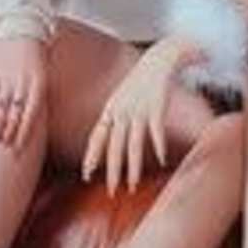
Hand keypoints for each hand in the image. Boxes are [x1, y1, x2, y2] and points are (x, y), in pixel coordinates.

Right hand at [0, 28, 45, 149]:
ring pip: (0, 108)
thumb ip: (35, 92)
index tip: (18, 147)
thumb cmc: (33, 49)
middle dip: (10, 133)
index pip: (30, 116)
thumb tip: (31, 114)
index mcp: (38, 83)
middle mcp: (22, 83)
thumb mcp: (41, 70)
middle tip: (5, 147)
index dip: (23, 134)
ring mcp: (5, 77)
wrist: (20, 21)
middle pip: (15, 115)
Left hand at [81, 40, 189, 191]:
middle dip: (112, 170)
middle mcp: (123, 110)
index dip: (92, 155)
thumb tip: (112, 133)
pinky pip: (156, 129)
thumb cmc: (143, 79)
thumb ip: (118, 115)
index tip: (86, 174)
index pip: (98, 135)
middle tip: (111, 191)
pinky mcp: (157, 104)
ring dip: (132, 166)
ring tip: (132, 185)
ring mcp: (139, 108)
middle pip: (115, 145)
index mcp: (112, 108)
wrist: (161, 56)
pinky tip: (160, 159)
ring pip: (133, 143)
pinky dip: (158, 145)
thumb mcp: (124, 96)